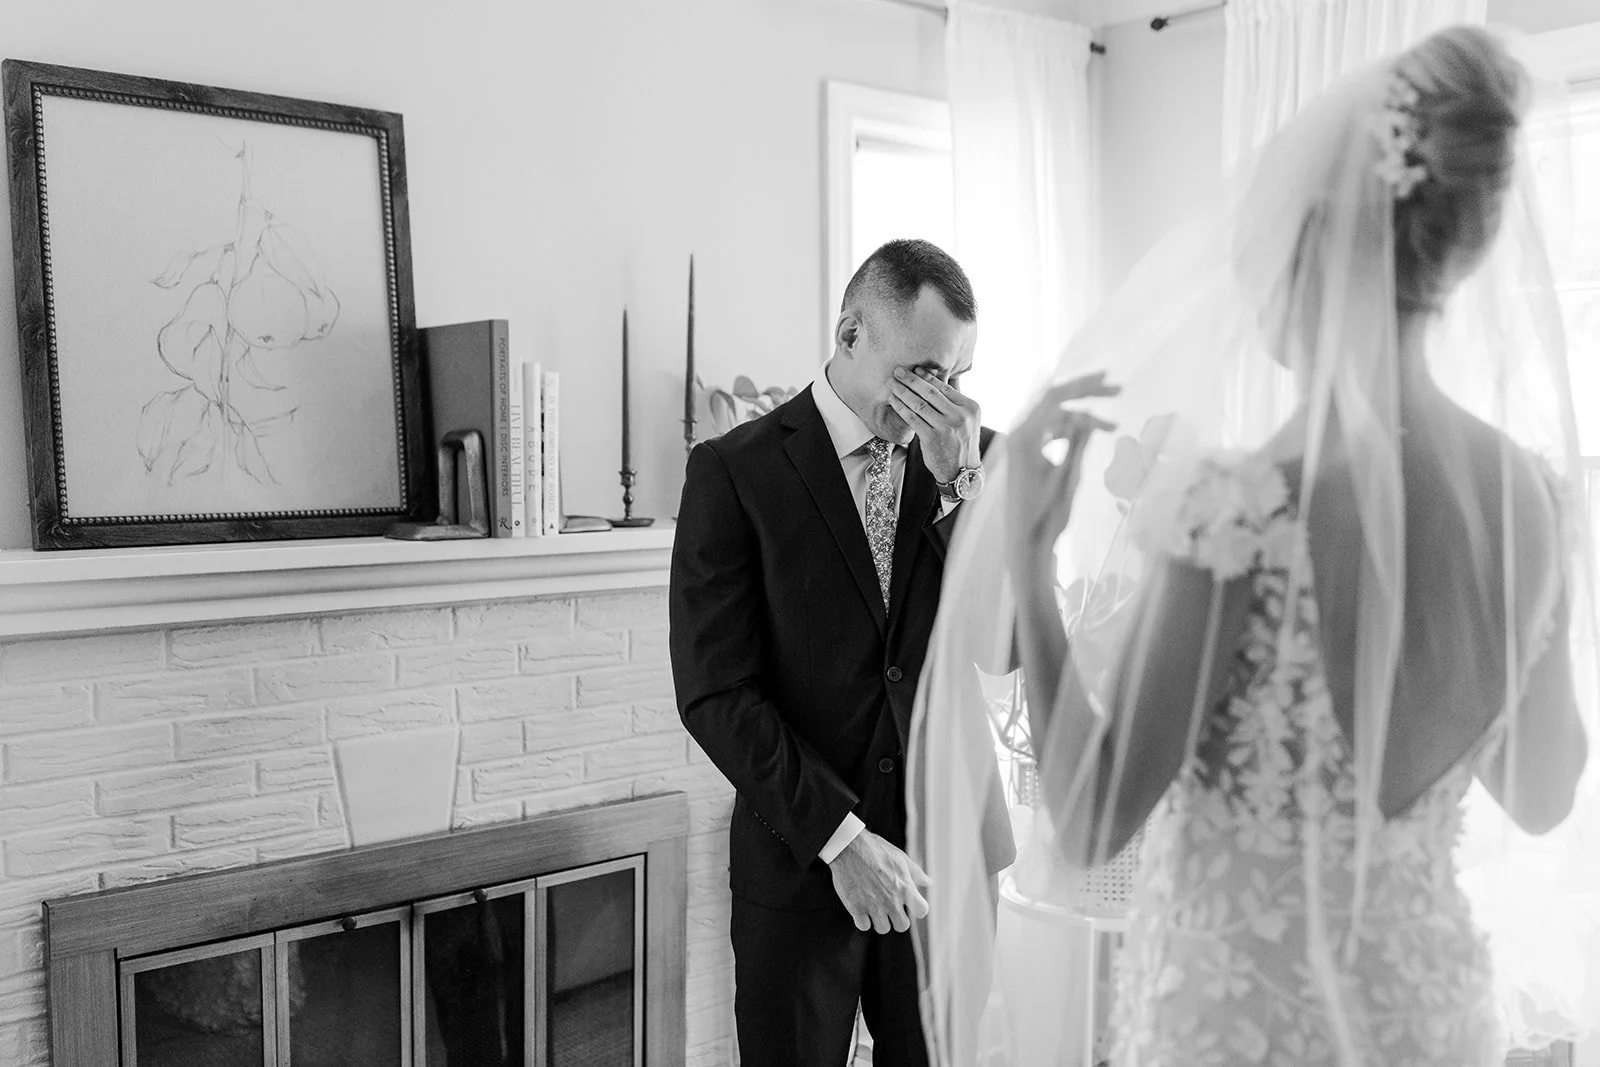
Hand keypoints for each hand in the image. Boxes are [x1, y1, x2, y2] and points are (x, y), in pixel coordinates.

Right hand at [828, 827, 930, 933]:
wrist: (848, 847)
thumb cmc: (875, 849)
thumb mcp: (900, 857)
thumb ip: (916, 873)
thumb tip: (928, 882)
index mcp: (905, 887)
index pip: (922, 911)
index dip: (917, 908)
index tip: (909, 904)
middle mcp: (891, 900)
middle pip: (902, 926)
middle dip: (896, 918)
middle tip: (889, 907)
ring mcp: (874, 906)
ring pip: (882, 928)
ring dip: (878, 919)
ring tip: (873, 905)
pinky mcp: (856, 909)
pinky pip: (863, 926)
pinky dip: (862, 919)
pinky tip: (861, 907)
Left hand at [888, 367, 980, 483]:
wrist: (962, 471)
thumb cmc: (961, 443)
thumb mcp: (968, 420)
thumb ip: (957, 401)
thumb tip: (944, 377)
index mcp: (970, 407)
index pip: (945, 387)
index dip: (927, 377)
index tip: (915, 369)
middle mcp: (959, 416)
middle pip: (930, 392)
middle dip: (911, 380)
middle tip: (897, 371)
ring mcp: (946, 427)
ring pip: (919, 404)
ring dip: (902, 392)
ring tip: (891, 384)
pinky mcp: (932, 438)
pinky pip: (912, 418)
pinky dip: (901, 407)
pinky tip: (893, 401)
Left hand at [1007, 373, 1119, 556]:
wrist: (1026, 541)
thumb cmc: (1046, 514)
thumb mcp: (1068, 478)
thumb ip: (1077, 444)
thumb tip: (1088, 415)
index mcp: (1024, 436)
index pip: (1054, 396)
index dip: (1083, 384)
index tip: (1109, 378)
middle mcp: (1018, 434)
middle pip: (1054, 400)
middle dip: (1086, 393)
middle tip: (1117, 389)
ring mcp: (1021, 443)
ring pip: (1056, 417)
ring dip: (1083, 417)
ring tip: (1113, 426)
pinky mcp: (1027, 452)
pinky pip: (1051, 430)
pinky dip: (1072, 429)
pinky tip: (1094, 433)